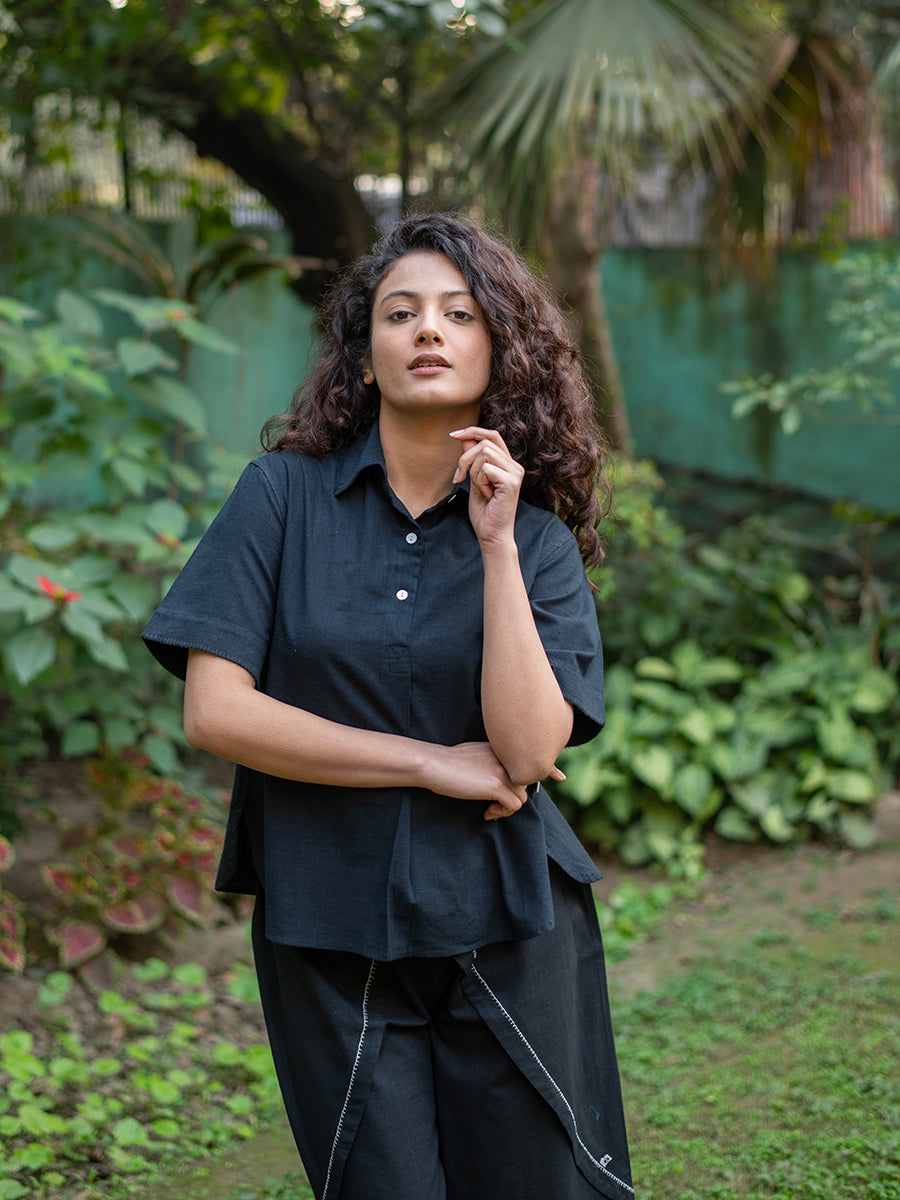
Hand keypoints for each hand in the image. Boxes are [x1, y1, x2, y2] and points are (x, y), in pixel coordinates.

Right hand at [425, 741, 528, 819]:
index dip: (511, 785)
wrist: (433, 764)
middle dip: (510, 796)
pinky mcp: (496, 786)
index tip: (495, 793)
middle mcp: (505, 759)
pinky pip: (514, 806)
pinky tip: (486, 812)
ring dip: (507, 807)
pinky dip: (502, 813)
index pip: (520, 770)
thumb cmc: (446, 762)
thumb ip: (490, 761)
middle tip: (492, 803)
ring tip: (489, 808)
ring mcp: (502, 772)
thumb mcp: (475, 753)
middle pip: (524, 784)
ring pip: (522, 796)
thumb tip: (495, 778)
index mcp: (501, 750)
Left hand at [450, 427, 523, 548]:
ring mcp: (515, 473)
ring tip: (480, 490)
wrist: (492, 535)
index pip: (492, 435)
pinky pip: (486, 468)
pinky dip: (479, 482)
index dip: (473, 431)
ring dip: (473, 473)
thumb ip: (472, 460)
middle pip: (484, 443)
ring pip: (484, 454)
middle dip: (465, 458)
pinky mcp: (511, 482)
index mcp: (507, 463)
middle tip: (459, 478)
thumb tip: (466, 438)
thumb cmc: (484, 511)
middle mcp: (514, 466)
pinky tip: (486, 495)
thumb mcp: (474, 480)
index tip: (453, 434)